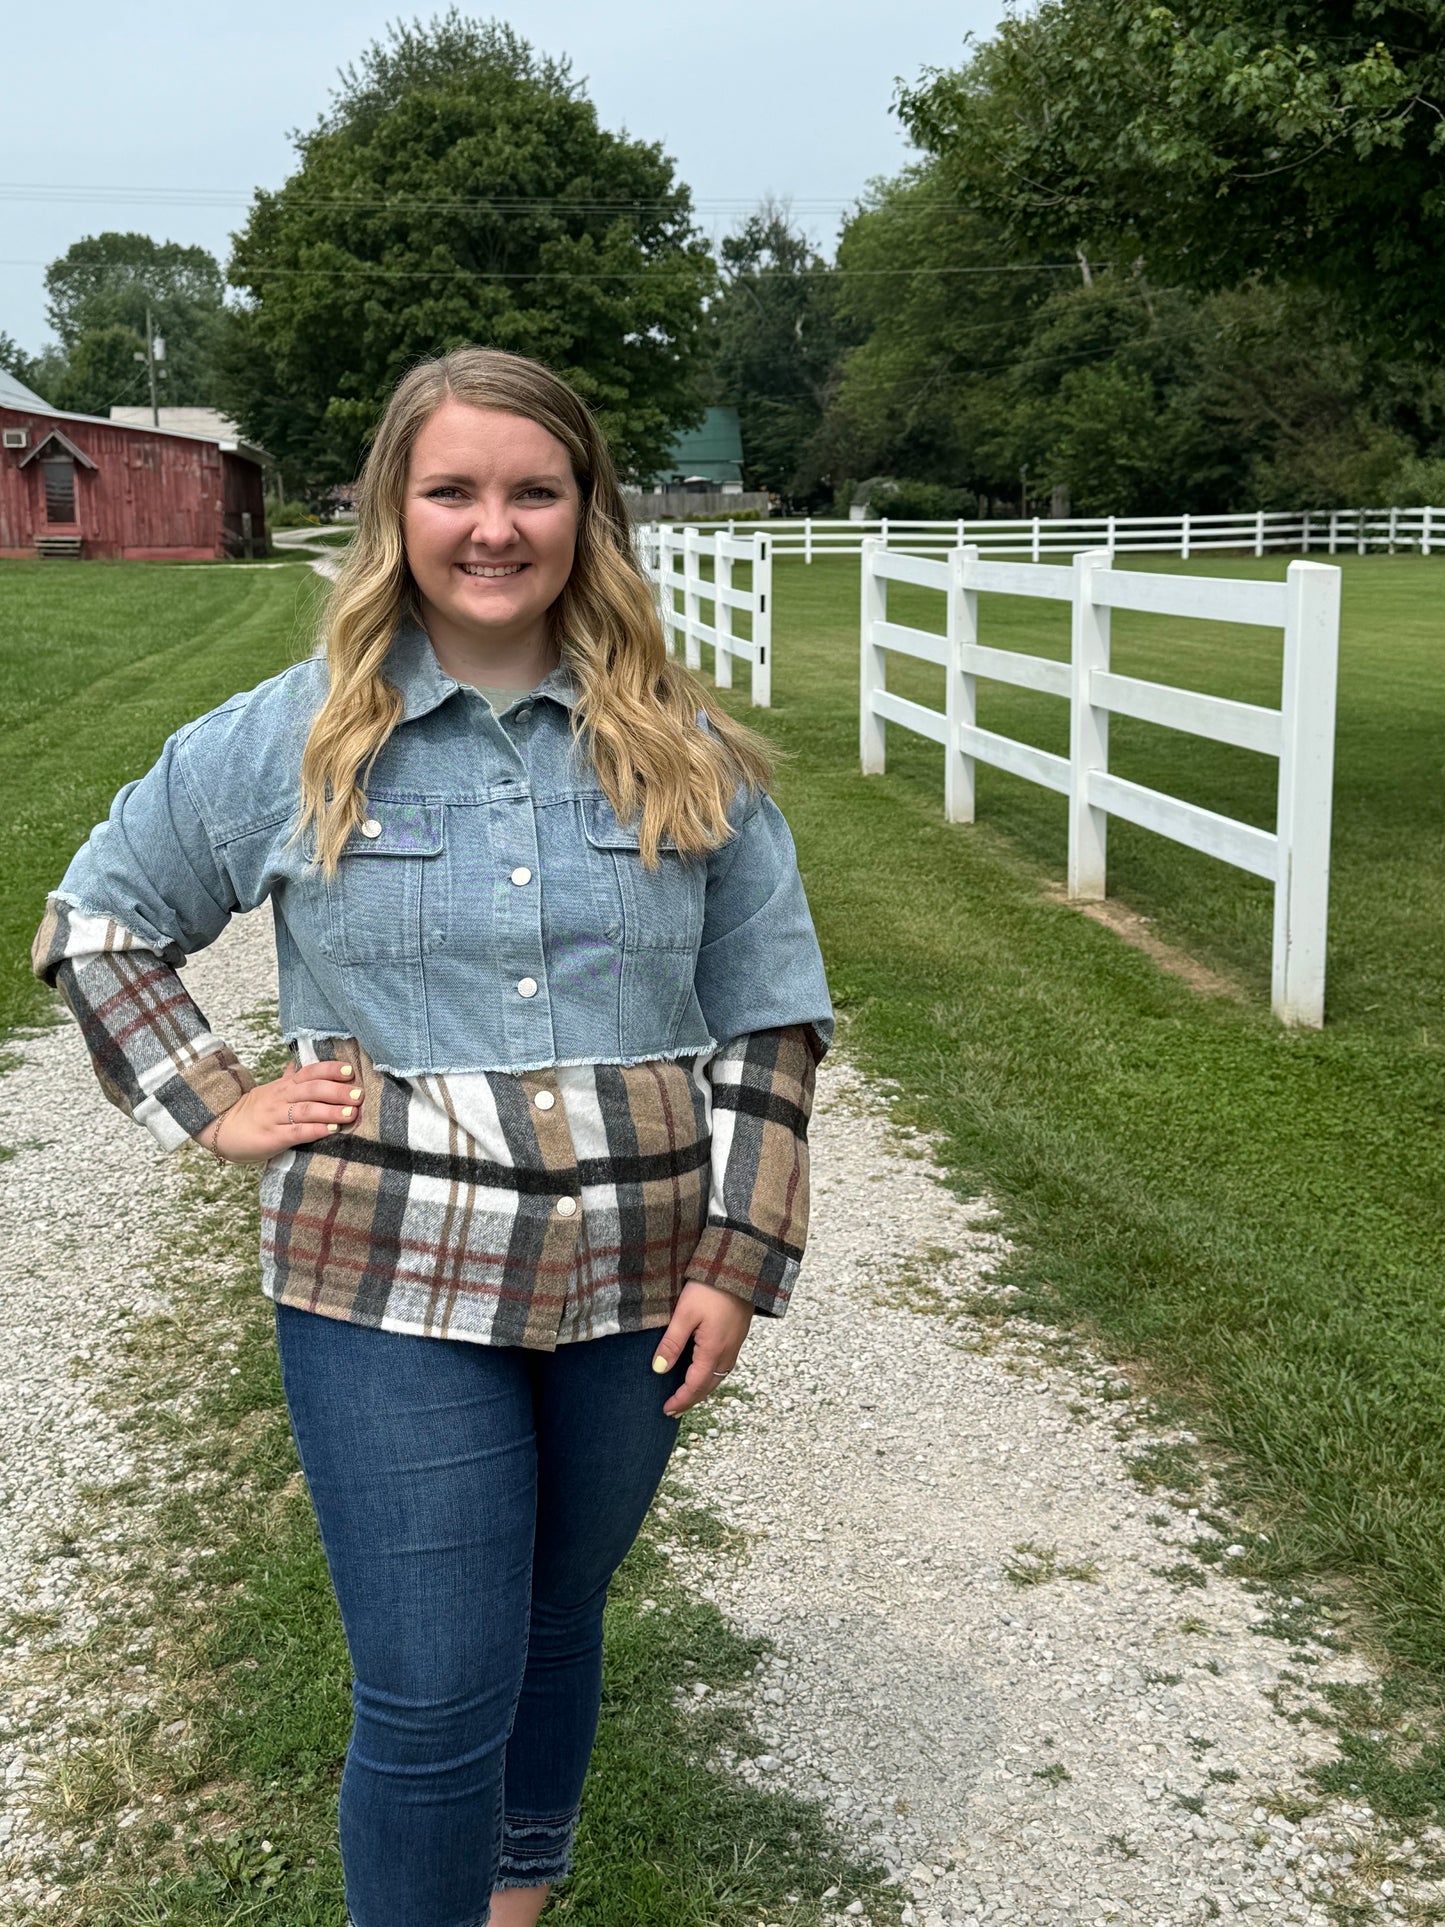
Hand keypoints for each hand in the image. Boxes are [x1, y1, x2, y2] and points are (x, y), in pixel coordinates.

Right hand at [202, 1059, 362, 1164]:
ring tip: (351, 1113)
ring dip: (331, 1111)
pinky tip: (332, 1130)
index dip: (330, 1069)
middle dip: (337, 1091)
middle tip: (358, 1094)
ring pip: (307, 1110)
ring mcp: (276, 1117)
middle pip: (312, 1089)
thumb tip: (297, 1064)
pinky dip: (316, 1130)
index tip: (350, 1070)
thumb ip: (288, 1079)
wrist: (220, 1128)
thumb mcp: (271, 1091)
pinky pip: (297, 1132)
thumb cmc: (253, 1111)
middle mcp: (282, 1098)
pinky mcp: (272, 1137)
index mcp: (284, 1085)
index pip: (309, 1072)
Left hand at [651, 1281, 753, 1417]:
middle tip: (674, 1410)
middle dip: (691, 1400)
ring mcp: (735, 1345)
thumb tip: (659, 1369)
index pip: (695, 1386)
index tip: (666, 1409)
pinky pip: (724, 1366)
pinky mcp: (737, 1337)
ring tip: (686, 1396)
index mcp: (713, 1351)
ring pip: (718, 1377)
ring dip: (702, 1390)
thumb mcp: (685, 1314)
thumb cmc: (710, 1289)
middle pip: (708, 1386)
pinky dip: (711, 1376)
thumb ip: (672, 1343)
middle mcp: (728, 1353)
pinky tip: (703, 1372)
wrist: (740, 1269)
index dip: (680, 1400)